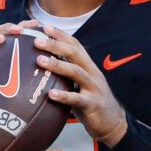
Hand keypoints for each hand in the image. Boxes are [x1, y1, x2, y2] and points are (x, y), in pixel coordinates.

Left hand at [35, 25, 127, 143]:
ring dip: (57, 65)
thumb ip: (68, 75)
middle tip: (37, 41)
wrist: (113, 123)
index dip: (60, 34)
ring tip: (39, 60)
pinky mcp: (92, 104)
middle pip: (74, 54)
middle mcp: (92, 73)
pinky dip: (63, 96)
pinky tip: (50, 94)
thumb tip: (46, 65)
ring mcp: (93, 88)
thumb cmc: (92, 102)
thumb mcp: (81, 85)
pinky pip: (76, 99)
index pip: (75, 45)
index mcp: (89, 67)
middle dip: (55, 45)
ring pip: (75, 72)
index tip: (44, 26)